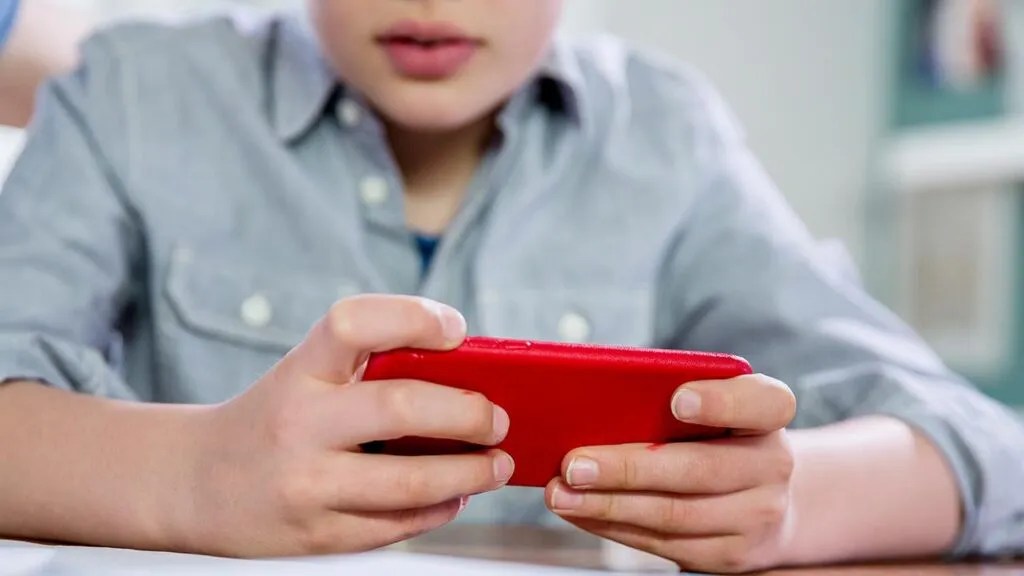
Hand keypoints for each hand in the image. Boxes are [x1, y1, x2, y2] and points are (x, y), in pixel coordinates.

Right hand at [179, 295, 514, 556]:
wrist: (194, 483)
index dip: (414, 317)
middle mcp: (298, 424)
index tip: (456, 330)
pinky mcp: (316, 535)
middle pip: (401, 407)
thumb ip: (369, 367)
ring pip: (410, 483)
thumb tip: (468, 375)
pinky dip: (439, 510)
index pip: (354, 323)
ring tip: (497, 465)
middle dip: (470, 413)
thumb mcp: (304, 376)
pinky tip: (454, 496)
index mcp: (299, 371)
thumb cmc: (271, 418)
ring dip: (471, 474)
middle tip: (499, 419)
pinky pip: (396, 526)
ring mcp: (306, 485)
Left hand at [546, 374, 796, 573]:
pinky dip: (614, 527)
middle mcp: (773, 465)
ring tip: (563, 493)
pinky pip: (664, 544)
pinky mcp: (731, 554)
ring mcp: (757, 515)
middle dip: (628, 468)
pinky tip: (582, 511)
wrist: (767, 496)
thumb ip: (667, 396)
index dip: (720, 401)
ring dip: (608, 506)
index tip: (677, 400)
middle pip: (699, 469)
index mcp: (768, 413)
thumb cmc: (717, 434)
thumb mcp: (711, 404)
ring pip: (675, 515)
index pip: (763, 402)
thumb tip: (590, 398)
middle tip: (574, 464)